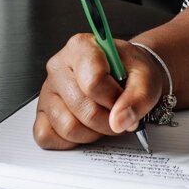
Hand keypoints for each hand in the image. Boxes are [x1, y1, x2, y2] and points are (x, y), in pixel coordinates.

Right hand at [32, 33, 164, 149]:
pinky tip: (86, 127)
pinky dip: (72, 141)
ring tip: (103, 118)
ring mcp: (47, 91)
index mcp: (81, 47)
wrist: (124, 76)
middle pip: (81, 108)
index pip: (93, 82)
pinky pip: (47, 137)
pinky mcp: (41, 113)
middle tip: (118, 114)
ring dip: (92, 132)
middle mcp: (58, 67)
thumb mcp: (146, 78)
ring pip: (67, 127)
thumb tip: (119, 121)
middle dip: (107, 120)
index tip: (124, 98)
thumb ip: (139, 98)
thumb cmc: (131, 72)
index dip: (114, 98)